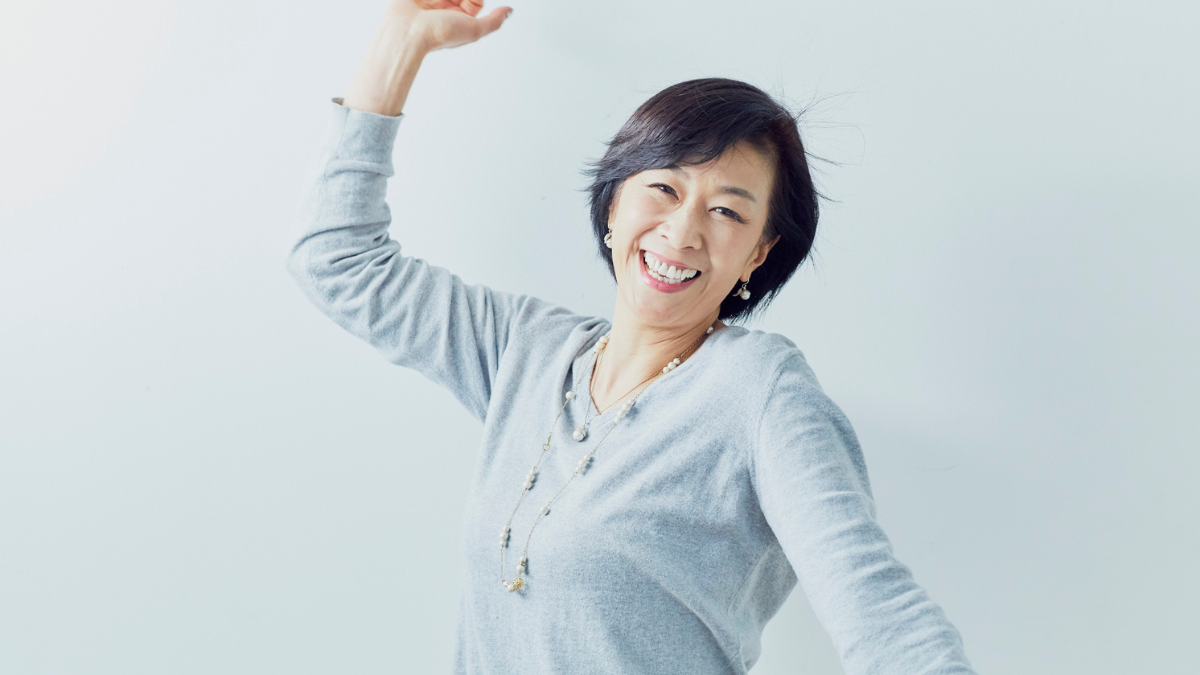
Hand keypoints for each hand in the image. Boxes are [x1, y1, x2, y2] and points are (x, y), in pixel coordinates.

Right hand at [341, 0, 510, 115]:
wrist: (407, 32)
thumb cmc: (437, 34)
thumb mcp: (474, 30)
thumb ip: (494, 21)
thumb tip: (509, 11)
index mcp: (461, 19)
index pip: (476, 1)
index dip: (474, 0)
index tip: (465, 3)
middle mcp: (448, 9)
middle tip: (449, 3)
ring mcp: (433, 1)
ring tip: (439, 3)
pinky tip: (433, 0)